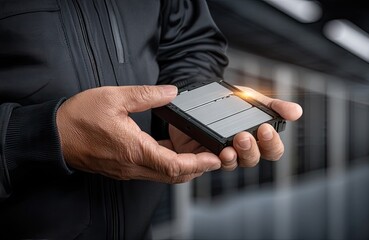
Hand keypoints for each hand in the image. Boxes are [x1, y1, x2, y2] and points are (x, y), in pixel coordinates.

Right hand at [56, 85, 221, 183]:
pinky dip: (168, 165)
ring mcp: (127, 170)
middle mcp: (132, 166)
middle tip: (215, 157)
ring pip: (163, 176)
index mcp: (134, 150)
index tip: (215, 159)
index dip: (198, 164)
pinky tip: (173, 151)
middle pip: (173, 176)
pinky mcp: (122, 168)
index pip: (174, 166)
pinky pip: (151, 171)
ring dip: (184, 168)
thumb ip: (147, 95)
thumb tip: (172, 92)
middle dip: (198, 168)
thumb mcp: (115, 97)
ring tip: (200, 154)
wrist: (52, 135)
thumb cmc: (78, 118)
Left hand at [166, 86, 302, 170]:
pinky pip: (212, 163)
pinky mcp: (208, 154)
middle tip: (243, 136)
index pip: (273, 150)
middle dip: (250, 149)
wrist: (208, 96)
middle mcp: (246, 151)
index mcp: (261, 140)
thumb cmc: (237, 101)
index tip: (266, 129)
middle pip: (253, 160)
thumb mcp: (257, 100)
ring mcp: (227, 154)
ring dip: (232, 157)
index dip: (272, 143)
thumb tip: (297, 112)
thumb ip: (276, 106)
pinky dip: (213, 159)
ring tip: (228, 148)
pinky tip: (215, 152)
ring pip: (234, 164)